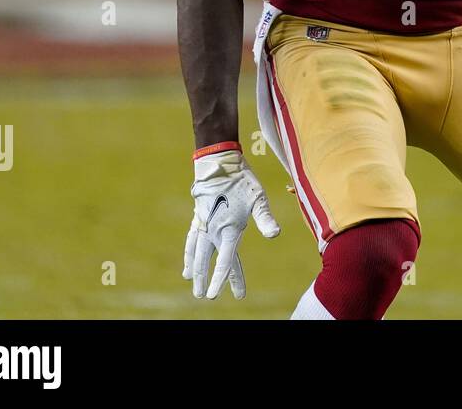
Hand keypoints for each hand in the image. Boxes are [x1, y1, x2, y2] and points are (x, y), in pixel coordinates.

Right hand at [182, 149, 280, 298]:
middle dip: (207, 280)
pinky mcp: (199, 218)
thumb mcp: (259, 198)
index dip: (223, 279)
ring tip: (193, 285)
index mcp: (229, 229)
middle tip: (206, 297)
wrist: (219, 164)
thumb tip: (275, 235)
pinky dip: (188, 254)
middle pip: (208, 261)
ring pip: (196, 253)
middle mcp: (213, 230)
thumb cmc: (243, 181)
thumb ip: (265, 218)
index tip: (217, 295)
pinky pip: (191, 241)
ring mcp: (203, 225)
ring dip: (195, 270)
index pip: (225, 260)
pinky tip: (186, 265)